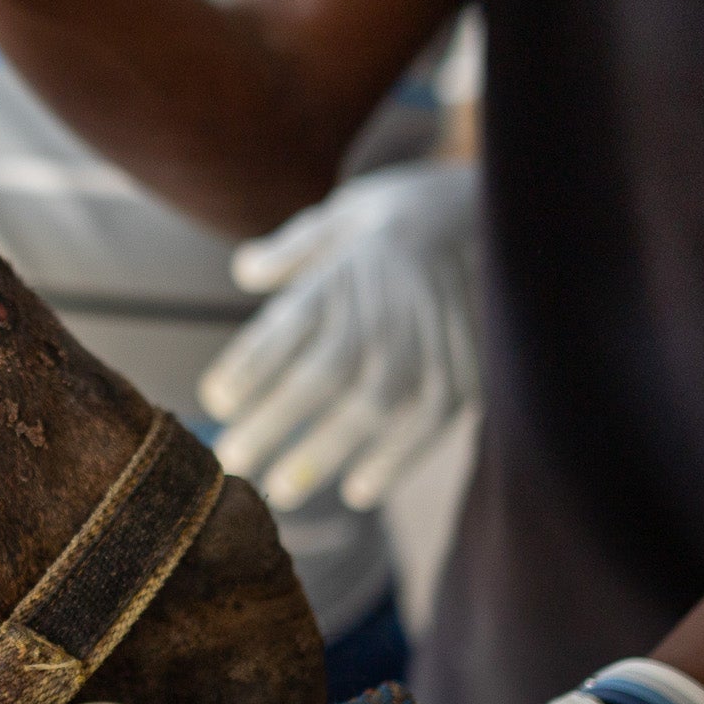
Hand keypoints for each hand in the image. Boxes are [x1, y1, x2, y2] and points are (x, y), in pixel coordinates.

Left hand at [199, 160, 479, 511]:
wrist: (489, 211)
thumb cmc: (397, 223)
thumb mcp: (339, 217)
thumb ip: (292, 251)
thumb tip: (247, 271)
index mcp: (342, 273)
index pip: (287, 326)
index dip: (250, 365)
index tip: (214, 400)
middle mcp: (383, 310)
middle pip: (323, 373)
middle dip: (275, 421)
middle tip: (232, 460)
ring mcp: (427, 342)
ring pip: (373, 405)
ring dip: (326, 451)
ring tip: (280, 490)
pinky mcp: (465, 367)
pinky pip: (430, 421)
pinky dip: (396, 459)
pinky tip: (358, 492)